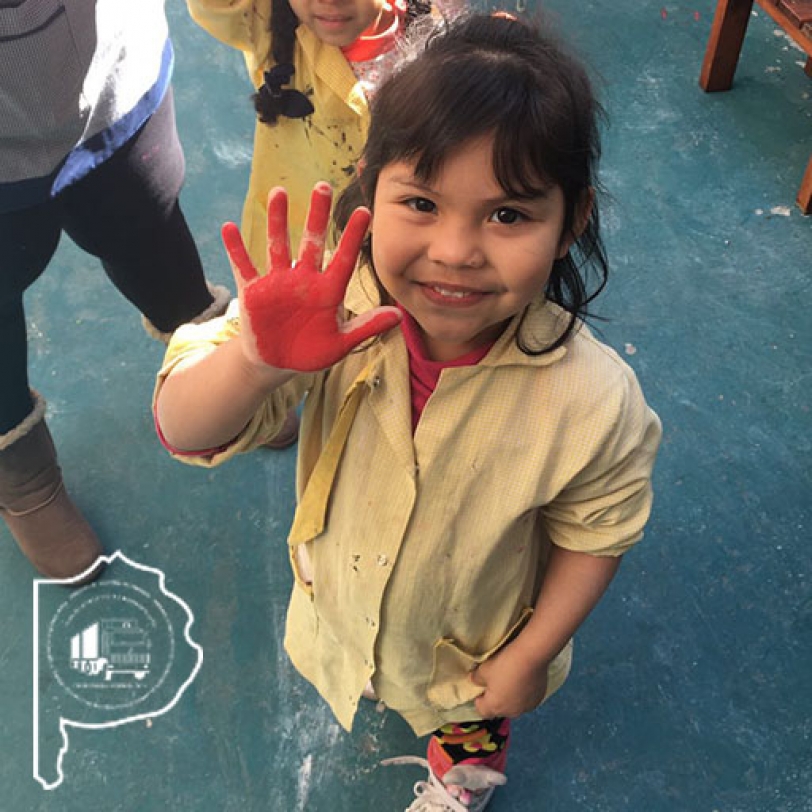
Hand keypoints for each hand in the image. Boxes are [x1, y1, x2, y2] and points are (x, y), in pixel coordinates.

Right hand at [221, 182, 400, 371]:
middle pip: (310, 242)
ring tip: (279, 192)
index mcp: (327, 291)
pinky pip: (243, 267)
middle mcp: (303, 280)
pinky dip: (236, 250)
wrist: (278, 363)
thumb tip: (398, 315)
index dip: (353, 237)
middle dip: (316, 215)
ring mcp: (277, 283)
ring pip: (278, 245)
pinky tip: (229, 228)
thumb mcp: (341, 343)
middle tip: (322, 186)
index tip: (365, 212)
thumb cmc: (312, 352)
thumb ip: (366, 328)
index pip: (343, 259)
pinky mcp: (253, 293)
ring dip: (277, 221)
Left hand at [471, 640, 548, 719]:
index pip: (481, 710)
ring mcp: (526, 708)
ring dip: (510, 698)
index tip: (481, 688)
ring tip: (511, 681)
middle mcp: (511, 713)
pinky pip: (526, 700)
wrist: (531, 657)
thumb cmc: (504, 665)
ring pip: (514, 706)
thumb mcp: (484, 669)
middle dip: (495, 699)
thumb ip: (476, 678)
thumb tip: (474, 681)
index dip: (479, 700)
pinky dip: (523, 694)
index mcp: (495, 707)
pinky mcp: (538, 700)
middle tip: (496, 682)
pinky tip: (523, 681)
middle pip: (498, 710)